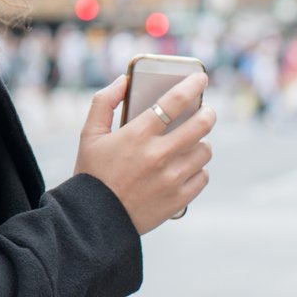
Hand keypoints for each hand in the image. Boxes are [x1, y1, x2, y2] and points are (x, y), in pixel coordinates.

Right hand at [72, 72, 214, 234]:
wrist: (95, 219)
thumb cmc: (92, 173)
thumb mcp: (89, 134)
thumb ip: (104, 102)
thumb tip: (124, 81)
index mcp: (137, 135)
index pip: (174, 101)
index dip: (192, 85)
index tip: (201, 77)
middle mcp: (159, 155)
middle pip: (200, 125)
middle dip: (208, 113)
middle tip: (206, 111)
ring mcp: (172, 178)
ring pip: (205, 151)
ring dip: (201, 143)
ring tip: (191, 143)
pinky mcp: (180, 199)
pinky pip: (203, 177)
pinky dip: (198, 170)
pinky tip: (186, 168)